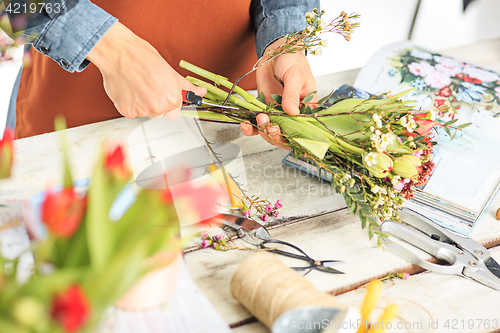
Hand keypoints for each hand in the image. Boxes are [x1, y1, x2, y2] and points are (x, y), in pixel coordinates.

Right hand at [87, 22, 205, 119]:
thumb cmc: (143, 57)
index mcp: (171, 99)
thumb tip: (200, 92)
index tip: (164, 92)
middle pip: (161, 113)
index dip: (169, 100)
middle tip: (149, 86)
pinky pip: (132, 112)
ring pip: (146, 112)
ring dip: (143, 103)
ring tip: (137, 85)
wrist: (118, 53)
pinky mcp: (126, 111)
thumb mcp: (170, 71)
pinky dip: (130, 103)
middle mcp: (157, 108)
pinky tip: (129, 89)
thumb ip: (186, 86)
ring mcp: (141, 111)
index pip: (175, 110)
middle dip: (157, 102)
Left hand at [240, 38, 316, 146]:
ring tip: (260, 120)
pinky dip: (250, 128)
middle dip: (277, 135)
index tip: (286, 133)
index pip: (304, 129)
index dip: (295, 136)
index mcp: (306, 107)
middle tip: (271, 127)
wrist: (276, 52)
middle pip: (286, 134)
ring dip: (264, 131)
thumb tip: (291, 112)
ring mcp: (277, 113)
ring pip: (270, 132)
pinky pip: (256, 124)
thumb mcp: (295, 75)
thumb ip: (292, 94)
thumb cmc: (292, 60)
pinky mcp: (263, 109)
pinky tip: (245, 125)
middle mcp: (292, 114)